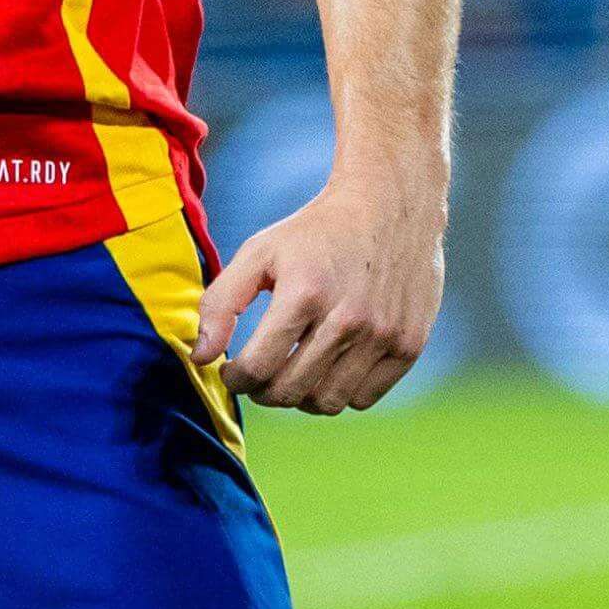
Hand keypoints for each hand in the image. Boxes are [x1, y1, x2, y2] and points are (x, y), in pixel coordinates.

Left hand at [195, 176, 444, 413]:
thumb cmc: (315, 232)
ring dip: (300, 397)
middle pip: (291, 392)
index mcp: (305, 293)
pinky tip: (328, 367)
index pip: (258, 367)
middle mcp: (348, 319)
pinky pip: (363, 398)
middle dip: (262, 392)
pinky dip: (339, 392)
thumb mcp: (259, 252)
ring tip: (292, 372)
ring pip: (327, 403)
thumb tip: (199, 357)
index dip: (236, 378)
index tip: (231, 371)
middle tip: (257, 377)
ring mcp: (383, 336)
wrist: (389, 205)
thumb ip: (221, 302)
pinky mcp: (409, 345)